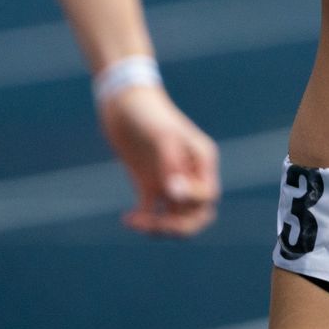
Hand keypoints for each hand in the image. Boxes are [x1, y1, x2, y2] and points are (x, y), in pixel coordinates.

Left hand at [99, 86, 221, 236]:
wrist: (121, 102)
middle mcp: (190, 174)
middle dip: (180, 227)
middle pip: (197, 215)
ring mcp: (170, 181)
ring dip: (160, 227)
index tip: (169, 191)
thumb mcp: (162, 136)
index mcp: (201, 161)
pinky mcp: (150, 185)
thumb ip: (172, 165)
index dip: (192, 201)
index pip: (207, 195)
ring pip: (176, 218)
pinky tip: (127, 218)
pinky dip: (143, 221)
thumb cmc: (147, 113)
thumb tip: (177, 194)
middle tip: (157, 226)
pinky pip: (153, 213)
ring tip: (138, 222)